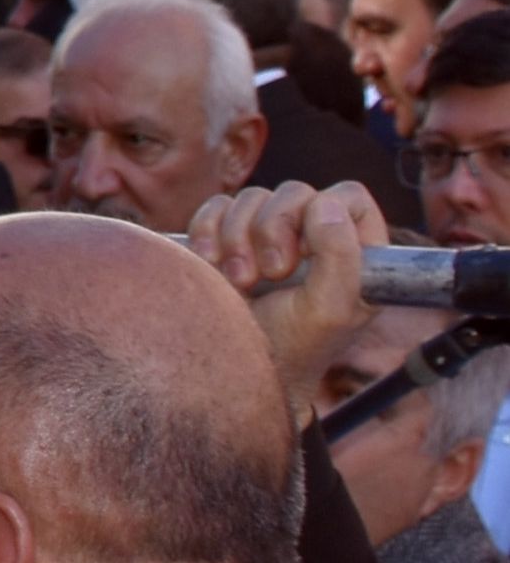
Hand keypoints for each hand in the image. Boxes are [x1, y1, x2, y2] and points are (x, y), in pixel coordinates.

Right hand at [182, 180, 384, 423]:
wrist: (235, 370)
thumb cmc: (294, 347)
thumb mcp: (331, 310)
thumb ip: (342, 257)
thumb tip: (324, 206)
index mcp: (354, 250)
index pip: (346, 197)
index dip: (322, 214)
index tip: (303, 257)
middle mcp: (313, 236)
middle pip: (294, 193)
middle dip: (272, 230)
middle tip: (267, 275)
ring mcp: (267, 234)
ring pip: (251, 198)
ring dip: (236, 238)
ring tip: (238, 282)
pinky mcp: (225, 236)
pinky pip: (214, 207)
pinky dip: (207, 232)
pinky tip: (210, 267)